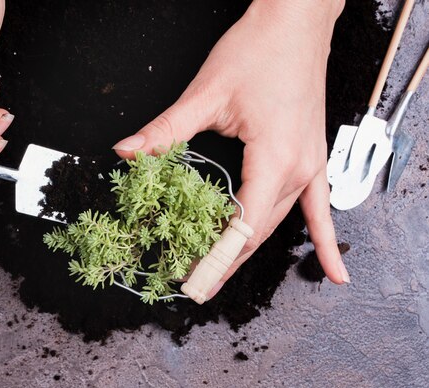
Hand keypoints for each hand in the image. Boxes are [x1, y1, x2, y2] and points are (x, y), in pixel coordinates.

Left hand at [113, 0, 349, 297]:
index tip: (191, 281)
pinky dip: (324, 242)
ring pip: (276, 224)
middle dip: (224, 263)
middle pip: (257, 233)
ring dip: (248, 253)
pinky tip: (334, 274)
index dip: (215, 259)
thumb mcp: (206, 94)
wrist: (296, 24)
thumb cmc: (259, 52)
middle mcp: (297, 170)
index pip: (242, 226)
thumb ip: (166, 130)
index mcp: (273, 158)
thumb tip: (128, 153)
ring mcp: (310, 167)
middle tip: (194, 287)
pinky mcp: (312, 160)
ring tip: (220, 277)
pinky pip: (320, 210)